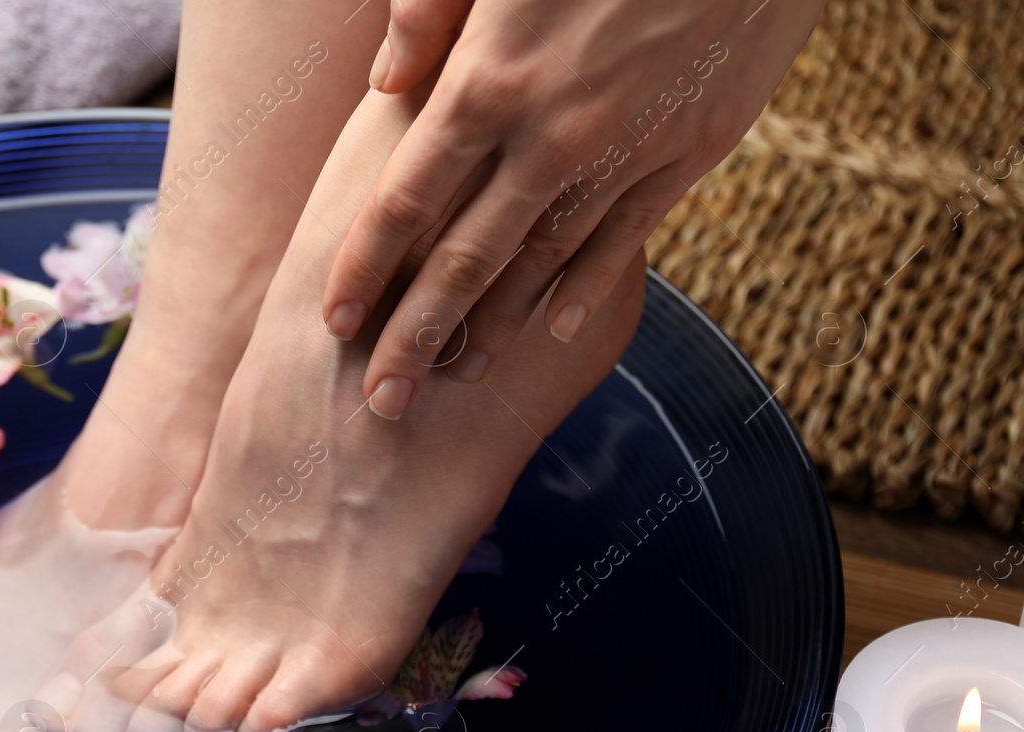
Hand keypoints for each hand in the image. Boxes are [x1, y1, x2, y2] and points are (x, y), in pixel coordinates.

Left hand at [324, 0, 823, 417]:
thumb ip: (431, 12)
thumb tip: (384, 83)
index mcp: (488, 83)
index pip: (404, 202)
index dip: (364, 268)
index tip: (333, 321)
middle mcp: (549, 137)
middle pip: (463, 260)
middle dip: (415, 336)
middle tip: (381, 401)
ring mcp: (624, 152)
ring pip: (542, 263)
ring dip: (495, 327)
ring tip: (456, 377)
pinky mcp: (690, 153)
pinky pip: (626, 240)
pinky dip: (586, 288)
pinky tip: (555, 329)